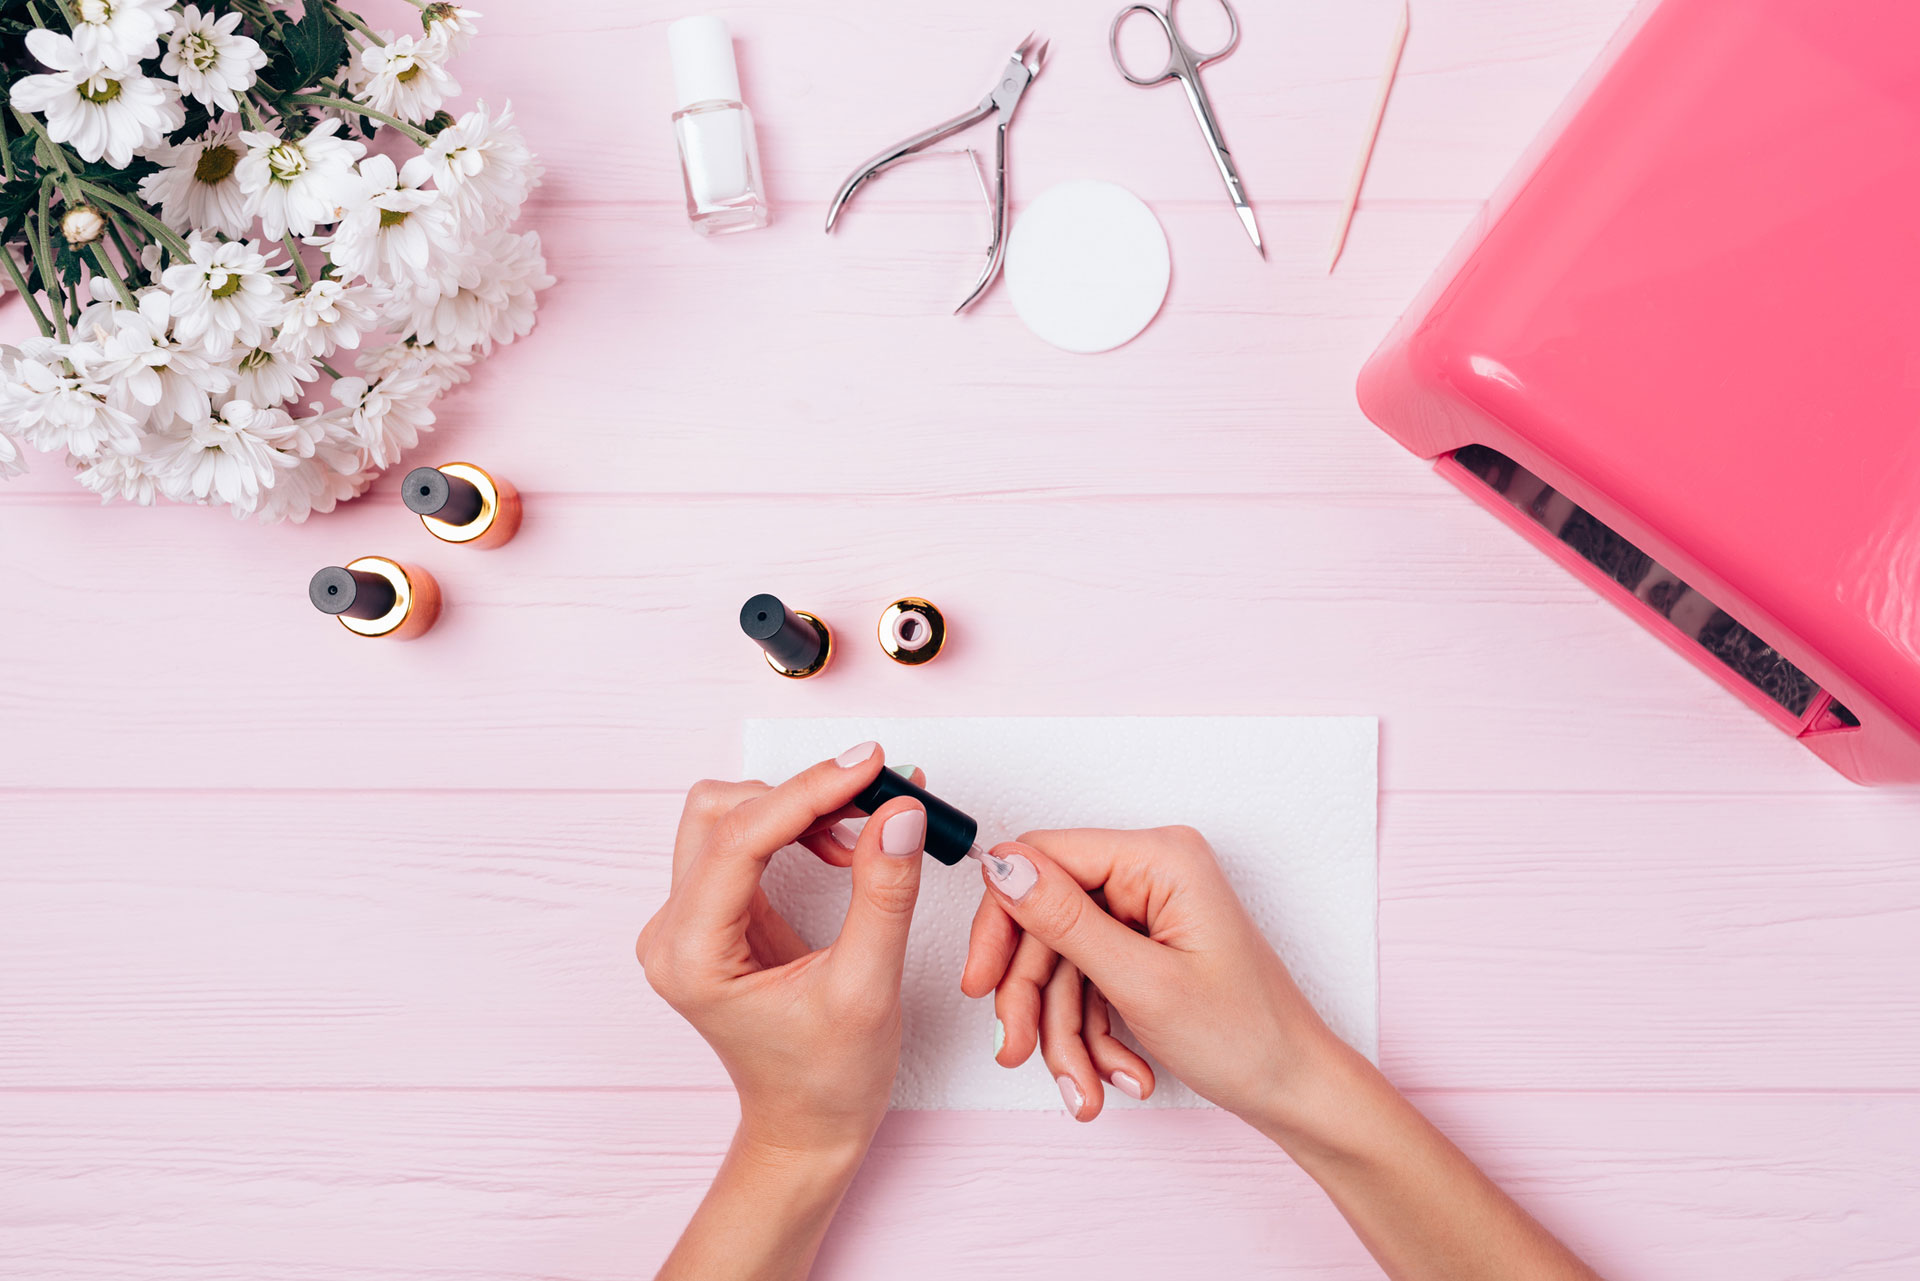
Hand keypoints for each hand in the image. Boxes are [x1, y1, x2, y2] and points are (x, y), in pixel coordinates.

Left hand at [638, 744, 927, 1159]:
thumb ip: (882, 895)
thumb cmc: (828, 1079)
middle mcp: (674, 932)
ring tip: (865, 829)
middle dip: (802, 796)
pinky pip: (748, 842)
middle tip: (877, 798)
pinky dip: (799, 829)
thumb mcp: (868, 988)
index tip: (869, 766)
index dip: (807, 792)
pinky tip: (845, 846)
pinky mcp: (716, 915)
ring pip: (731, 818)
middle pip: (722, 813)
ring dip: (800, 809)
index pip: (740, 839)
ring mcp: (689, 921)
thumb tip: (898, 812)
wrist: (807, 1128)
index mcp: (692, 956)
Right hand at [962, 826, 1342, 1128]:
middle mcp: (1152, 873)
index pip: (1043, 858)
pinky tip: (1119, 1077)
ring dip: (1064, 1032)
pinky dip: (1090, 1036)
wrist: (1296, 1093)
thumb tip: (1002, 867)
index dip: (1002, 920)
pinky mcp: (1144, 947)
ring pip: (1061, 963)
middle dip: (1034, 997)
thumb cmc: (1248, 1037)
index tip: (979, 982)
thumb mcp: (1142, 983)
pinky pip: (1086, 983)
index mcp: (1161, 857)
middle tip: (1018, 1052)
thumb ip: (1065, 921)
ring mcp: (1148, 911)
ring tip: (1085, 1090)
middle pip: (1046, 920)